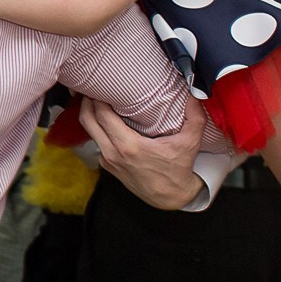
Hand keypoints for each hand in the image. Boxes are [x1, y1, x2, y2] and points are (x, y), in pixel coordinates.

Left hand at [77, 95, 205, 209]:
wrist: (171, 197)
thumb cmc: (178, 169)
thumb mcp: (190, 143)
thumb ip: (194, 117)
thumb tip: (194, 94)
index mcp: (128, 145)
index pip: (102, 115)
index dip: (97, 97)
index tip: (100, 84)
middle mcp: (113, 153)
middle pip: (87, 120)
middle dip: (86, 101)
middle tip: (91, 87)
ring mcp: (108, 161)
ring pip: (90, 132)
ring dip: (90, 115)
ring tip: (95, 100)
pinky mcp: (108, 166)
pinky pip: (97, 143)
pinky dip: (98, 129)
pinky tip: (105, 121)